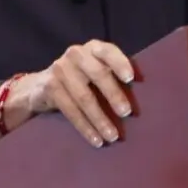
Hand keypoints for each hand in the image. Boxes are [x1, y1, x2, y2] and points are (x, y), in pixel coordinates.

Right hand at [15, 40, 134, 147]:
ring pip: (84, 97)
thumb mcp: (94, 70)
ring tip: (113, 136)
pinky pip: (70, 110)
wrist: (41, 85)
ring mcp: (60, 69)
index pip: (108, 51)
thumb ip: (112, 74)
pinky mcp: (50, 87)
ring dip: (100, 119)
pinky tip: (95, 139)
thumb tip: (147, 96)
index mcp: (93, 48)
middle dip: (113, 94)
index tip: (130, 78)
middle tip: (126, 113)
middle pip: (98, 74)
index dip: (119, 63)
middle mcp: (76, 54)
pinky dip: (85, 127)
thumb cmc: (80, 78)